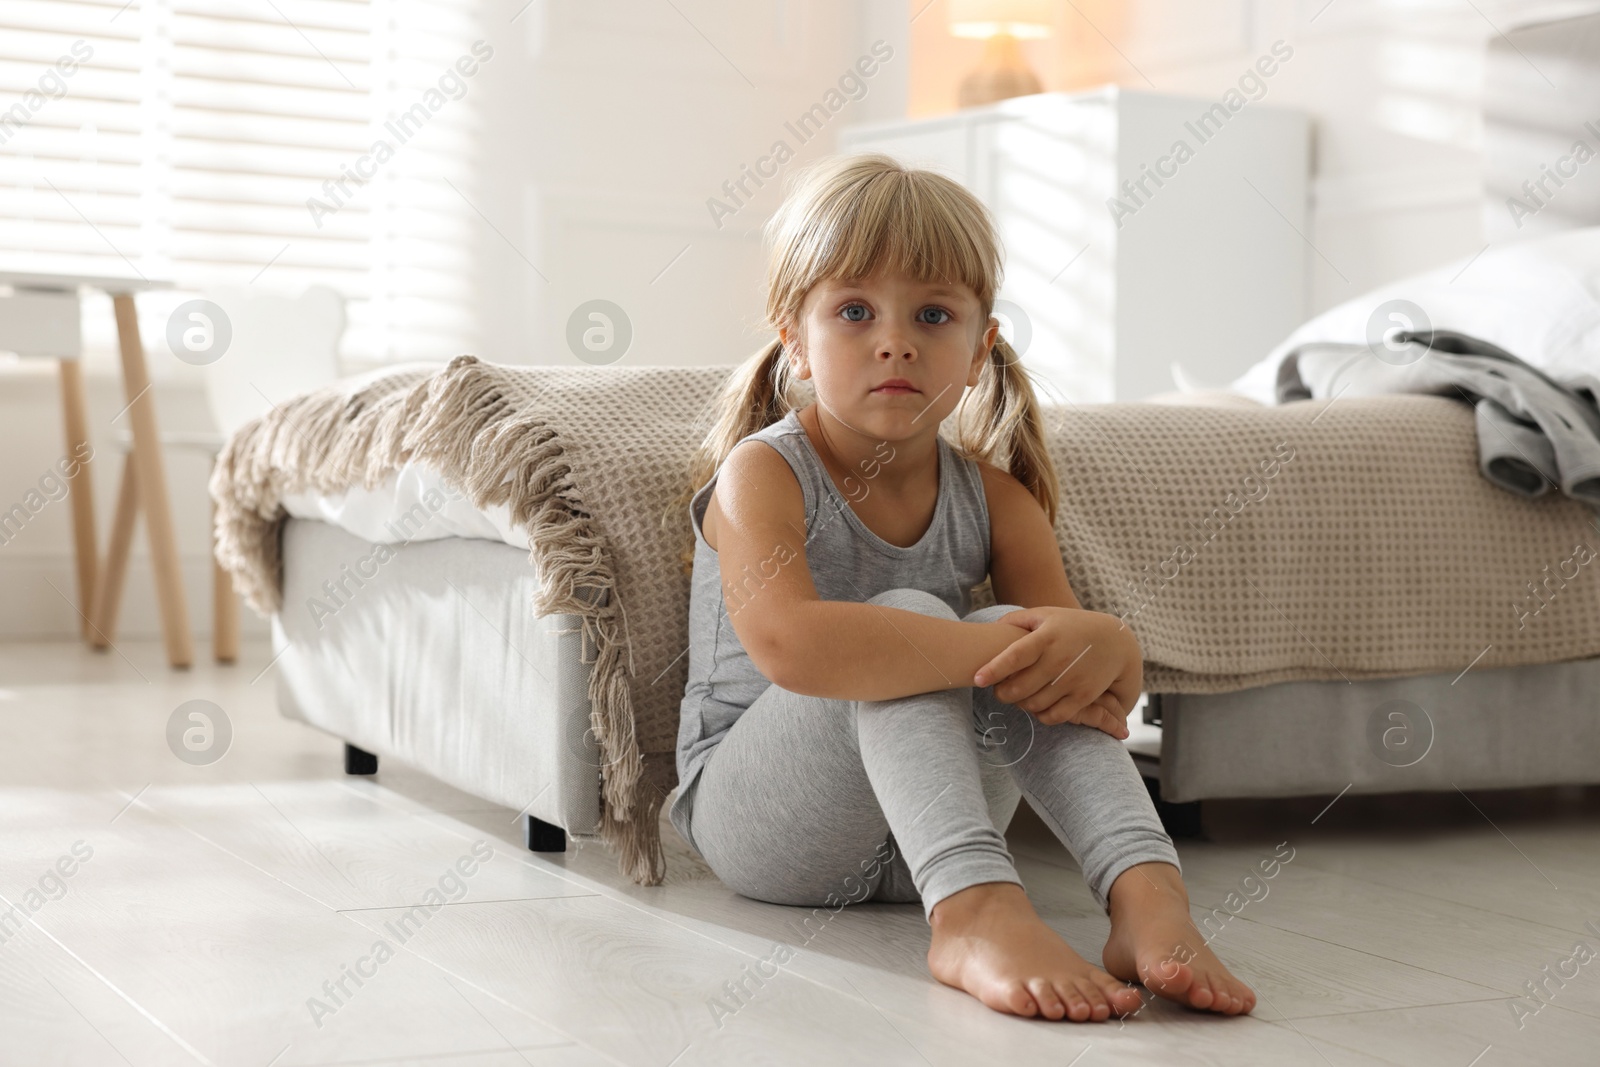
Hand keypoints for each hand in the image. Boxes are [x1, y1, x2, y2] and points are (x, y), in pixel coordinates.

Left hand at [972, 606, 1142, 737]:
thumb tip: (992, 629)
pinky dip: (1040, 715)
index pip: (1015, 655)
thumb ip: (1017, 620)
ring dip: (1020, 704)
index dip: (994, 669)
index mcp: (1046, 637)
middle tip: (998, 689)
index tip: (977, 678)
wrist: (1116, 641)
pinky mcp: (1084, 696)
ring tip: (1017, 696)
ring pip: (1033, 704)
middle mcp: (1059, 659)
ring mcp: (1072, 680)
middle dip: (1002, 693)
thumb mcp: (1047, 615)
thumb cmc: (1072, 626)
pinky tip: (1036, 705)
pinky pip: (1054, 716)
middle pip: (1019, 688)